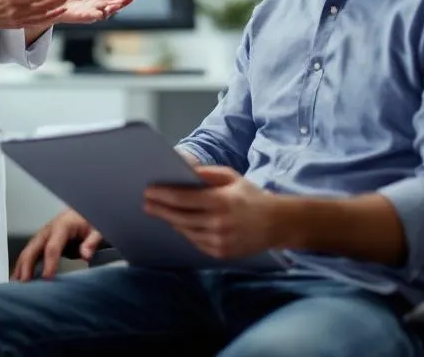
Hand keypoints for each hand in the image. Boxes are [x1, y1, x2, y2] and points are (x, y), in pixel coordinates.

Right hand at [0, 0, 68, 31]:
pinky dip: (45, 21)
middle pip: (40, 7)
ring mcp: (14, 20)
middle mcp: (14, 11)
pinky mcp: (14, 26)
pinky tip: (54, 16)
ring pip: (38, 17)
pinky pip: (33, 24)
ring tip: (65, 5)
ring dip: (53, 11)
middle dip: (55, 1)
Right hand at [12, 208, 104, 280]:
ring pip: (27, 251)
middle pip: (33, 248)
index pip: (52, 247)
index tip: (47, 278)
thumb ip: (92, 242)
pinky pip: (30, 254)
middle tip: (25, 283)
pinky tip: (19, 278)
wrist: (84, 213)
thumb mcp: (97, 230)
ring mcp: (43, 236)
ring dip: (20, 267)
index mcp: (62, 225)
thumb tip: (86, 254)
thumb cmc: (89, 223)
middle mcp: (48, 230)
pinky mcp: (42, 242)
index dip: (48, 263)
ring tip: (15, 284)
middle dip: (26, 266)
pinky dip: (23, 265)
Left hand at [143, 166, 280, 259]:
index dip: (163, 195)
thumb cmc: (251, 197)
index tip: (149, 191)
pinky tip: (179, 224)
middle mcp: (218, 223)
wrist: (277, 224)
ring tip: (160, 212)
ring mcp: (219, 241)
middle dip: (160, 209)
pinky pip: (196, 242)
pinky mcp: (221, 253)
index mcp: (220, 201)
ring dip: (171, 221)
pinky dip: (186, 232)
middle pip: (179, 217)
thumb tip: (183, 169)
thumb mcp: (232, 177)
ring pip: (185, 231)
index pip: (183, 198)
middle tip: (146, 203)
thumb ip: (207, 173)